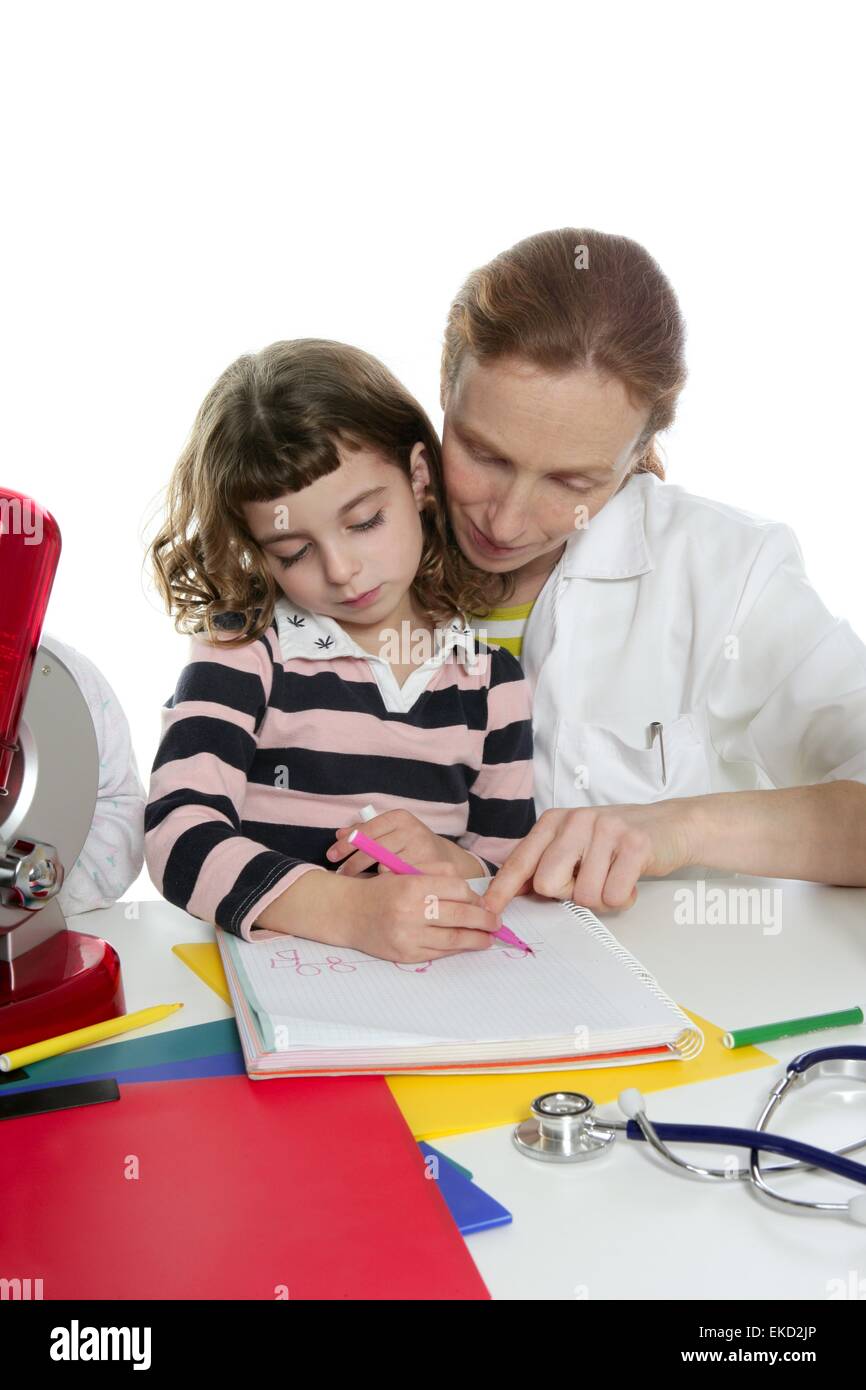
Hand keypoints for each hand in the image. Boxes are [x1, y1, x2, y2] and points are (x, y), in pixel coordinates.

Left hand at [326, 809, 479, 877]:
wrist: (445, 859)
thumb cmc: (410, 845)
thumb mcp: (391, 832)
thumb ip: (366, 831)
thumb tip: (339, 834)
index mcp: (399, 817)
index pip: (366, 829)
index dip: (347, 843)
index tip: (331, 855)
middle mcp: (411, 830)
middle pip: (373, 848)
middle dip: (353, 863)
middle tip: (341, 874)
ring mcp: (421, 849)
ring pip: (384, 865)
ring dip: (367, 875)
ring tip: (355, 883)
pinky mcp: (428, 868)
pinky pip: (398, 879)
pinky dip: (385, 884)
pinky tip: (376, 890)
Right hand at [348, 867, 501, 962]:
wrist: (347, 912)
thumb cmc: (381, 890)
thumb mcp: (405, 872)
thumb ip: (437, 875)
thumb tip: (472, 893)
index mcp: (412, 885)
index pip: (458, 889)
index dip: (475, 897)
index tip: (482, 902)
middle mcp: (410, 910)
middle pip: (461, 915)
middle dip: (484, 920)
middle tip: (496, 922)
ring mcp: (408, 935)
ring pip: (454, 938)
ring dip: (477, 939)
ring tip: (489, 937)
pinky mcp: (406, 954)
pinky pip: (440, 952)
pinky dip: (457, 949)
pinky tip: (466, 945)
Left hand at [481, 802, 695, 915]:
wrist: (671, 825)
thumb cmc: (617, 841)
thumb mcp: (575, 842)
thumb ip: (546, 861)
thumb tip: (512, 892)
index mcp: (555, 821)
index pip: (521, 860)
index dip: (503, 889)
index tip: (488, 910)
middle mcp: (576, 821)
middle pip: (547, 884)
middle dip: (568, 895)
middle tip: (590, 880)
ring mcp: (605, 831)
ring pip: (584, 896)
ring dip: (601, 898)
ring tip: (615, 877)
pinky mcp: (634, 845)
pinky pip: (614, 896)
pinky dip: (623, 898)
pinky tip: (631, 879)